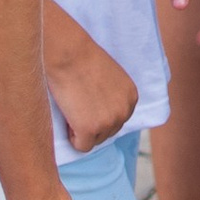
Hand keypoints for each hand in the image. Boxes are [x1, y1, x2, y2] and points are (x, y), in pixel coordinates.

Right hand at [43, 10, 137, 153]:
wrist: (68, 53)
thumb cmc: (82, 59)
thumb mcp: (110, 77)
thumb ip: (112, 95)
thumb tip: (104, 112)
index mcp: (131, 97)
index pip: (116, 119)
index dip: (98, 113)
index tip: (87, 99)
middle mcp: (125, 111)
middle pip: (107, 132)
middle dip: (91, 123)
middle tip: (77, 103)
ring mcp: (109, 122)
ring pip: (94, 141)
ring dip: (81, 129)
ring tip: (73, 107)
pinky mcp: (90, 129)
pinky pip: (81, 146)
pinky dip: (72, 137)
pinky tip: (68, 116)